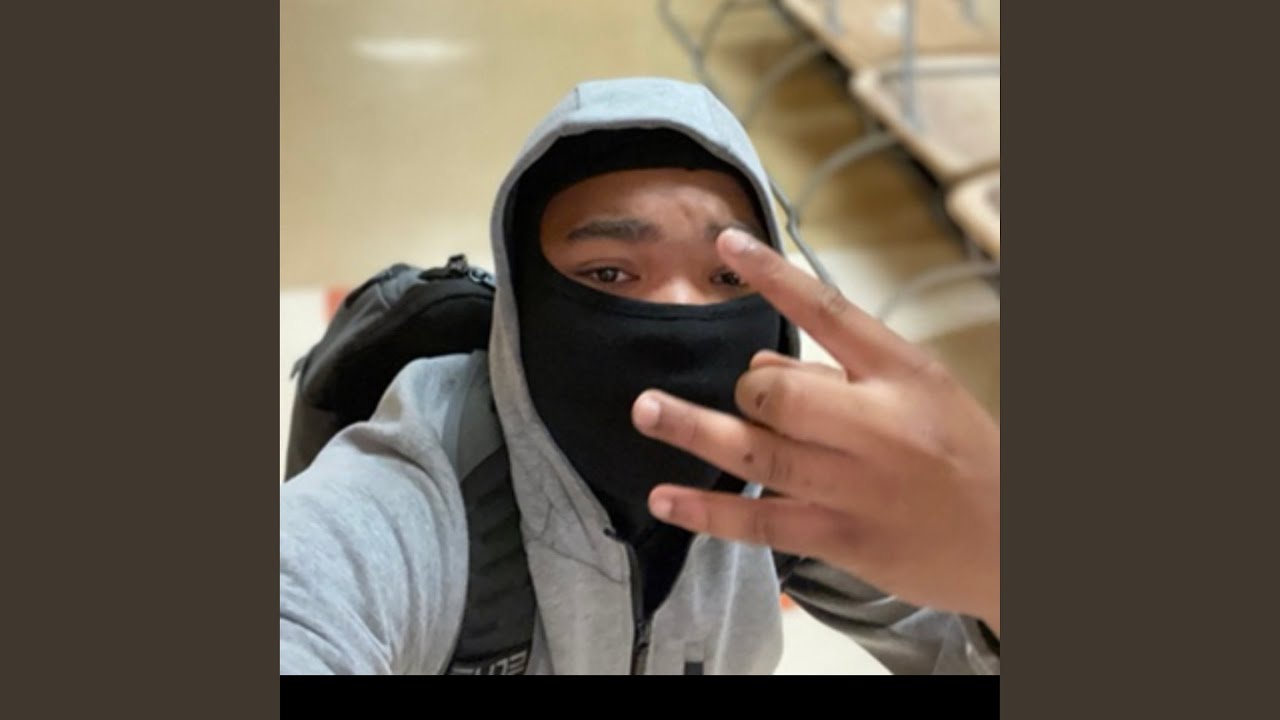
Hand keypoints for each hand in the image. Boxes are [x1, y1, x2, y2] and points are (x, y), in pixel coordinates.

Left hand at [631, 229, 999, 633]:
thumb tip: (755, 371)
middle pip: (781, 395)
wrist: (1014, 543)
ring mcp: (857, 487)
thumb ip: (843, 374)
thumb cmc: (964, 457)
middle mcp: (879, 427)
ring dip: (693, 431)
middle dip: (748, 393)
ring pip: (759, 454)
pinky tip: (666, 499)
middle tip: (747, 403)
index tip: (725, 244)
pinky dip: (708, 511)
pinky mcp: (841, 538)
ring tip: (646, 411)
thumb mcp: (924, 393)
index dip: (772, 276)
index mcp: (904, 375)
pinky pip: (761, 523)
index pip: (829, 311)